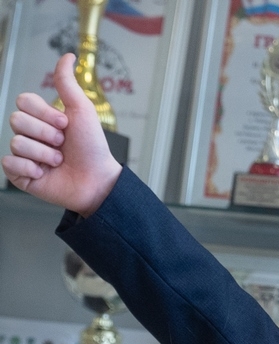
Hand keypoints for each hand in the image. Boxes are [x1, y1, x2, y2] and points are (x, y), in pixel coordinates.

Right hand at [2, 54, 120, 215]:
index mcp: (41, 118)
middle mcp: (30, 134)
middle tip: (63, 145)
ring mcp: (24, 155)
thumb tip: (68, 56)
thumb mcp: (82, 111)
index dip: (44, 113)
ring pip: (16, 143)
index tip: (66, 125)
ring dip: (43, 154)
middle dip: (45, 133)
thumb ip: (68, 84)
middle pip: (16, 120)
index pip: (23, 101)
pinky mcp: (20, 175)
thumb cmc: (92, 148)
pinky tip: (44, 173)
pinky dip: (29, 168)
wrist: (98, 181)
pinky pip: (9, 163)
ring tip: (59, 162)